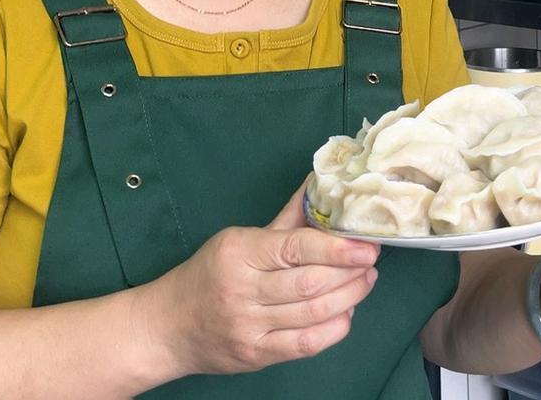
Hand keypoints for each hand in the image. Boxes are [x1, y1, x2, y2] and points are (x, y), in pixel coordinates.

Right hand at [139, 184, 379, 377]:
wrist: (168, 325)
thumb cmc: (210, 273)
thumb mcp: (240, 238)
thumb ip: (286, 219)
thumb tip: (320, 184)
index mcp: (240, 253)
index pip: (296, 249)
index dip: (337, 248)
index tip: (366, 244)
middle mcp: (243, 290)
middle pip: (309, 283)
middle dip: (350, 272)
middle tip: (372, 260)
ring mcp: (249, 327)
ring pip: (312, 314)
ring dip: (349, 297)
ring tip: (366, 281)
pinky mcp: (256, 356)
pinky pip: (304, 344)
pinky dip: (334, 329)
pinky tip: (346, 312)